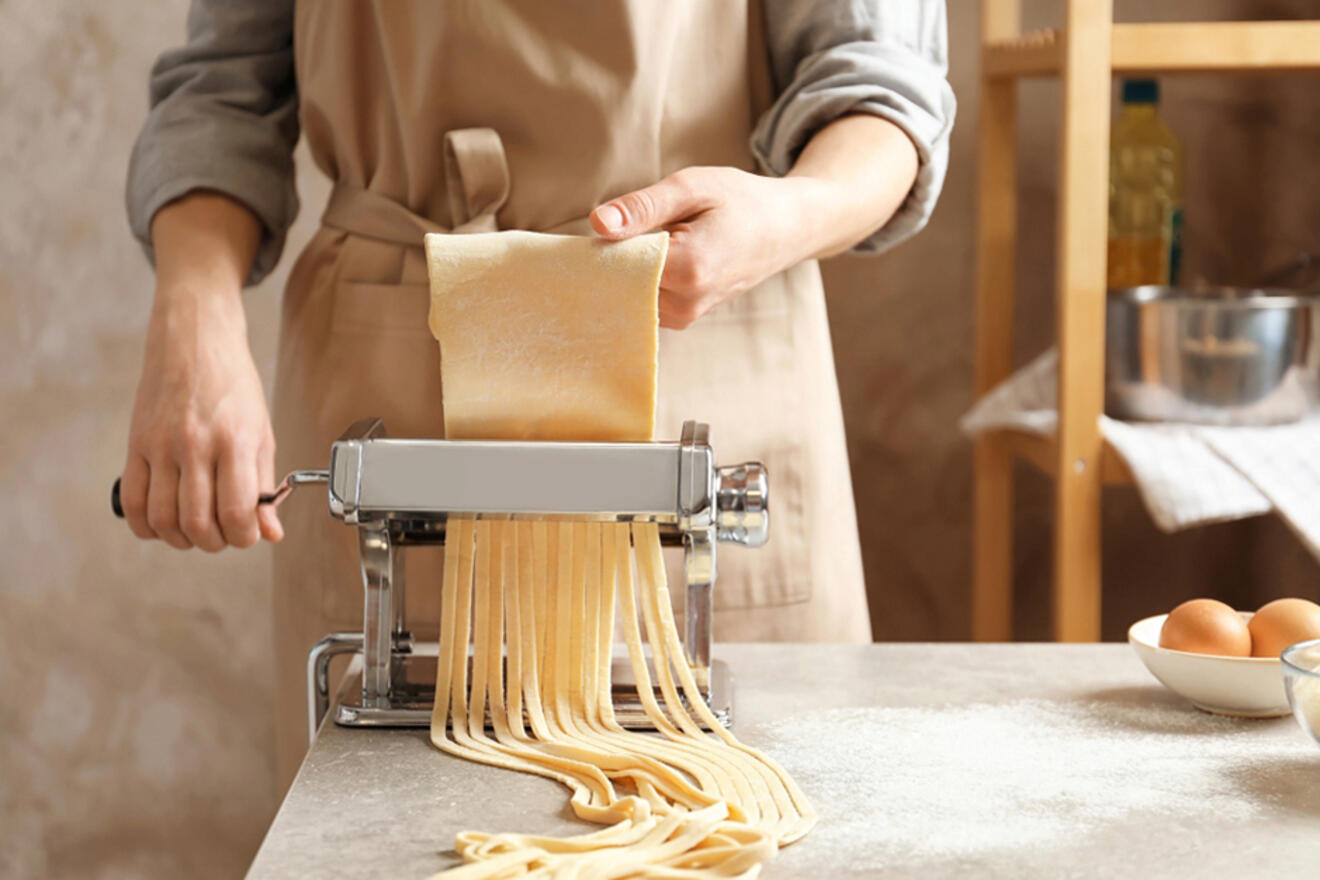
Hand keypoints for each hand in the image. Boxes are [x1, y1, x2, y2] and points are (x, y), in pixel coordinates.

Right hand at [120, 286, 281, 550]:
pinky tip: (164, 525)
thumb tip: (271, 532)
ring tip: (196, 532)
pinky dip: (147, 526)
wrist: (194, 340)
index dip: (244, 537)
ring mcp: (160, 445)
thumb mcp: (261, 433)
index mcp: (235, 441)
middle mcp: (195, 445)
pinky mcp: (135, 444)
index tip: (248, 534)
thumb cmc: (233, 385)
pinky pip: (133, 501)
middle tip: (223, 535)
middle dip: (215, 542)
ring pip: (164, 519)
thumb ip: (264, 486)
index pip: (236, 511)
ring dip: (182, 539)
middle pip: (197, 522)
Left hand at [590, 166, 819, 328]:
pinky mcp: (685, 318)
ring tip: (650, 239)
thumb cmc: (742, 201)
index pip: (618, 265)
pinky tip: (653, 259)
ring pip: (630, 295)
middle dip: (613, 258)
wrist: (786, 229)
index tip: (602, 226)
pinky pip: (644, 301)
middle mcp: (686, 302)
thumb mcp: (692, 187)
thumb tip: (597, 224)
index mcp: (688, 268)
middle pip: (621, 285)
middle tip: (625, 227)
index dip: (603, 244)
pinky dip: (639, 281)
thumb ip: (643, 207)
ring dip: (627, 270)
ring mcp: (687, 316)